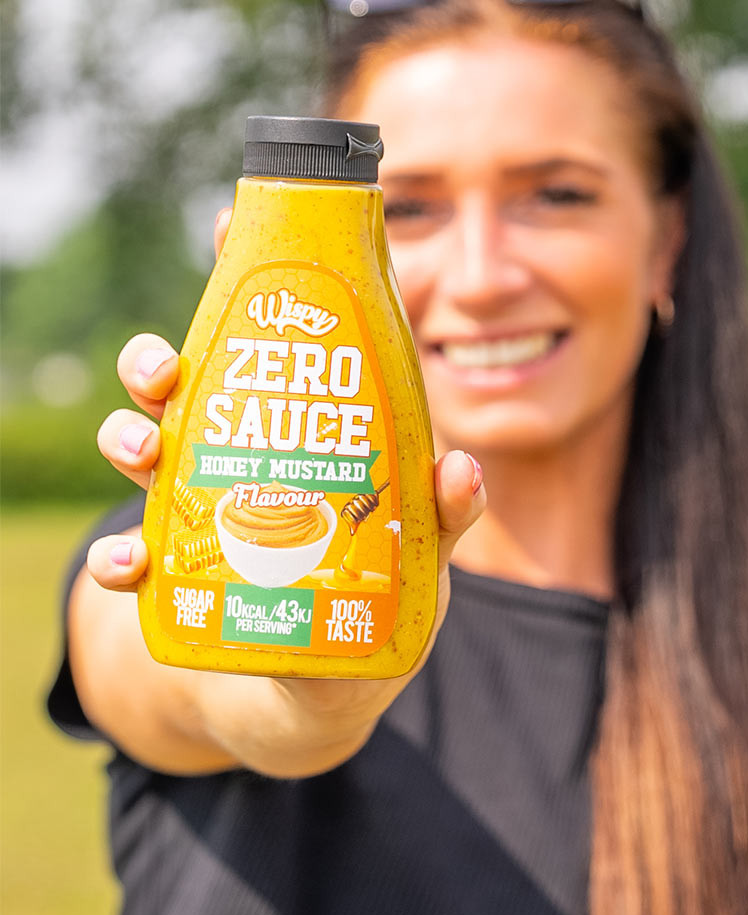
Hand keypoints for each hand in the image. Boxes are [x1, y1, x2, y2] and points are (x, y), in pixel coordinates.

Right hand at [75, 210, 485, 776]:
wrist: (322, 687)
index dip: (250, 281)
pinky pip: (134, 555)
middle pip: (190, 386)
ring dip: (129, 436)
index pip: (276, 347)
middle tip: (165, 371)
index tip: (224, 228)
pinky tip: (128, 566)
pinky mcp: (177, 575)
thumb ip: (444, 513)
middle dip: (161, 362)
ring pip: (146, 449)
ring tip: (138, 446)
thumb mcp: (423, 553)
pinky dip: (120, 557)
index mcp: (302, 432)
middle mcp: (243, 456)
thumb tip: (461, 470)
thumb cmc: (378, 599)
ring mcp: (201, 510)